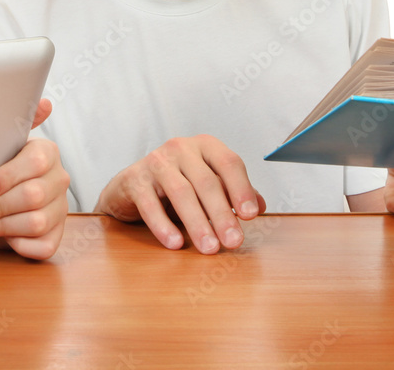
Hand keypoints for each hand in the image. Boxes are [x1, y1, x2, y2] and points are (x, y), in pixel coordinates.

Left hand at [0, 99, 69, 258]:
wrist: (4, 194)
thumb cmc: (1, 167)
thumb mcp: (5, 142)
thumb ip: (21, 120)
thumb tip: (45, 104)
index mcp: (48, 153)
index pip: (34, 163)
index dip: (7, 177)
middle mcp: (59, 180)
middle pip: (34, 196)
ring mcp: (60, 209)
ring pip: (37, 222)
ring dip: (3, 227)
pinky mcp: (56, 235)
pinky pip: (42, 246)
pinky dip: (18, 245)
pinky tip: (1, 238)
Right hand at [94, 134, 265, 253]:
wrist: (132, 185)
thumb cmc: (178, 184)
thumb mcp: (208, 184)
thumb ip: (233, 193)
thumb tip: (260, 206)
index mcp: (204, 146)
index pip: (229, 163)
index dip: (242, 189)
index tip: (251, 216)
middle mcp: (180, 148)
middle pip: (206, 182)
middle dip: (222, 214)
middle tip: (233, 241)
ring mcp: (155, 161)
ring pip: (181, 192)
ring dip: (198, 223)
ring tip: (209, 247)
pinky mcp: (134, 179)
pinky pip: (150, 204)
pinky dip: (163, 225)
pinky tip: (175, 243)